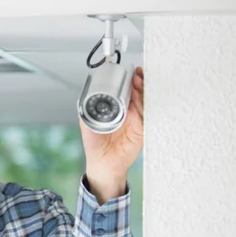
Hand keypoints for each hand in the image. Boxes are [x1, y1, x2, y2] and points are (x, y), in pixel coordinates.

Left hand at [80, 66, 144, 182]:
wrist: (103, 164)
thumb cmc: (95, 146)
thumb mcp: (88, 125)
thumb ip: (88, 112)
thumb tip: (88, 96)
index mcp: (115, 110)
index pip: (124, 91)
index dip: (126, 81)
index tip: (127, 73)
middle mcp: (127, 113)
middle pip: (136, 93)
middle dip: (137, 81)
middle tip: (135, 74)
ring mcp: (136, 120)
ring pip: (143, 101)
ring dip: (142, 90)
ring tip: (138, 81)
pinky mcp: (142, 130)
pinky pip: (148, 115)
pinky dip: (147, 104)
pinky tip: (144, 97)